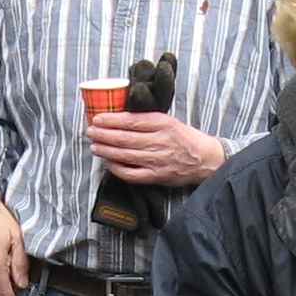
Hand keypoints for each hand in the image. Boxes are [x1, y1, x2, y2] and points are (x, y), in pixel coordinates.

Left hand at [87, 110, 223, 184]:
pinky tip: (108, 163)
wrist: (205, 160)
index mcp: (163, 124)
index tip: (97, 118)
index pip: (131, 121)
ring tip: (94, 146)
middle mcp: (159, 142)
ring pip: (125, 155)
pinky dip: (117, 168)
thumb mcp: (169, 121)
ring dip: (106, 150)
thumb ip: (147, 120)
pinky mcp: (156, 177)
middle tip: (90, 132)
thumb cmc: (185, 138)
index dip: (111, 120)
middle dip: (103, 134)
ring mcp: (157, 161)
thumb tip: (119, 118)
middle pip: (124, 138)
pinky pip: (131, 174)